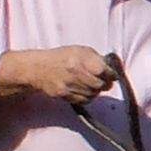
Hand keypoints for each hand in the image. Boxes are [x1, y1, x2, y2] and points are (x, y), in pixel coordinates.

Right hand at [0, 46, 120, 105]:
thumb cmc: (62, 57)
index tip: (112, 75)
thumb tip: (111, 68)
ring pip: (93, 94)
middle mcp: (74, 72)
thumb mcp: (79, 51)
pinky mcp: (63, 95)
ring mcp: (68, 84)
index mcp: (79, 58)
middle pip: (100, 85)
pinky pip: (84, 100)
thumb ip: (96, 58)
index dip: (111, 74)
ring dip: (96, 91)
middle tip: (105, 81)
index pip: (103, 71)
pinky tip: (85, 90)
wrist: (38, 68)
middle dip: (105, 84)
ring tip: (92, 84)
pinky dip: (88, 97)